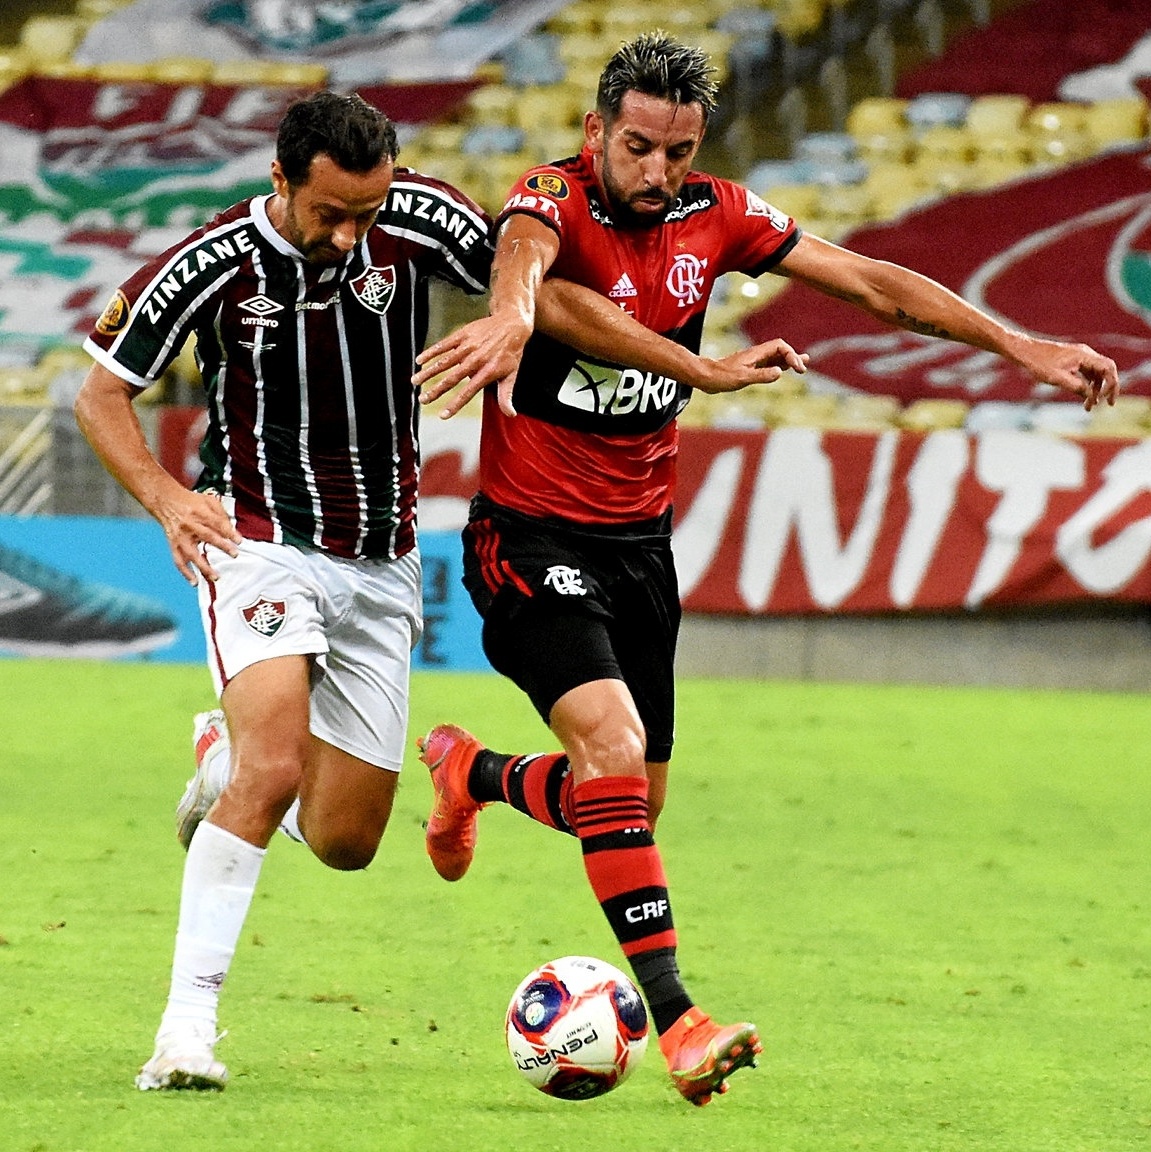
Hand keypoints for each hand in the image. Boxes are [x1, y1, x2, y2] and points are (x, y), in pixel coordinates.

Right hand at [154, 488, 240, 584]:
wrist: (166, 502)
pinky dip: (186, 573)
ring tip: (216, 577)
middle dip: (222, 546)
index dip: (229, 532)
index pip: (217, 523)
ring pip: (191, 554)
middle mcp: (189, 525)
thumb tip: (233, 532)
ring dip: (203, 567)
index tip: (239, 541)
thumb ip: (222, 515)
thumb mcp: (209, 501)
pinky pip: (178, 561)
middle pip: (207, 536)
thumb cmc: (191, 503)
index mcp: (199, 513)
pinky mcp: (173, 545)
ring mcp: (180, 537)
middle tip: (235, 554)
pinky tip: (195, 582)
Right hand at [413, 312, 532, 418]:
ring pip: (444, 361)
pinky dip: (431, 352)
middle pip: (452, 378)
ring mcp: (468, 346)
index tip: (443, 415)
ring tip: (415, 381)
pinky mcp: (463, 334)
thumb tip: (510, 414)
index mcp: (487, 372)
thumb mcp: (511, 374)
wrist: (512, 323)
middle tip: (422, 400)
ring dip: (428, 372)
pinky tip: (419, 360)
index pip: (468, 392)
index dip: (455, 404)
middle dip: (436, 391)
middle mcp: (476, 360)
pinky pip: (444, 344)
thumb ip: (506, 396)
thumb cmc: (511, 351)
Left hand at [690, 338, 808, 393]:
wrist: (705, 377)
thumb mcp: (742, 378)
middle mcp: (756, 355)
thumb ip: (761, 375)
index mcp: (756, 354)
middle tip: (804, 369)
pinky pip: (768, 365)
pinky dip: (778, 367)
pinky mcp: (748, 368)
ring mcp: (753, 361)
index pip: (780, 347)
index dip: (791, 355)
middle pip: (780, 350)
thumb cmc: (721, 377)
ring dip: (788, 361)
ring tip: (802, 366)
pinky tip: (783, 371)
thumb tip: (780, 372)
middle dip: (793, 357)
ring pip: (775, 358)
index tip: (798, 368)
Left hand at [1017, 337, 1119, 410]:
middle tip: (1109, 404)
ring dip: (1095, 390)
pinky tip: (1084, 397)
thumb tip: (1091, 396)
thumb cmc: (1039, 363)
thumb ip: (1076, 387)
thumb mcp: (1057, 379)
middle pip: (1106, 371)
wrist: (1025, 351)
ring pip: (1095, 374)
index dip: (1111, 384)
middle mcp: (1086, 354)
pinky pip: (1086, 373)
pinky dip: (1087, 385)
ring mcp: (1080, 357)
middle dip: (1108, 388)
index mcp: (1084, 355)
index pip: (1108, 368)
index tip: (1105, 399)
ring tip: (1089, 407)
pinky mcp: (1073, 360)